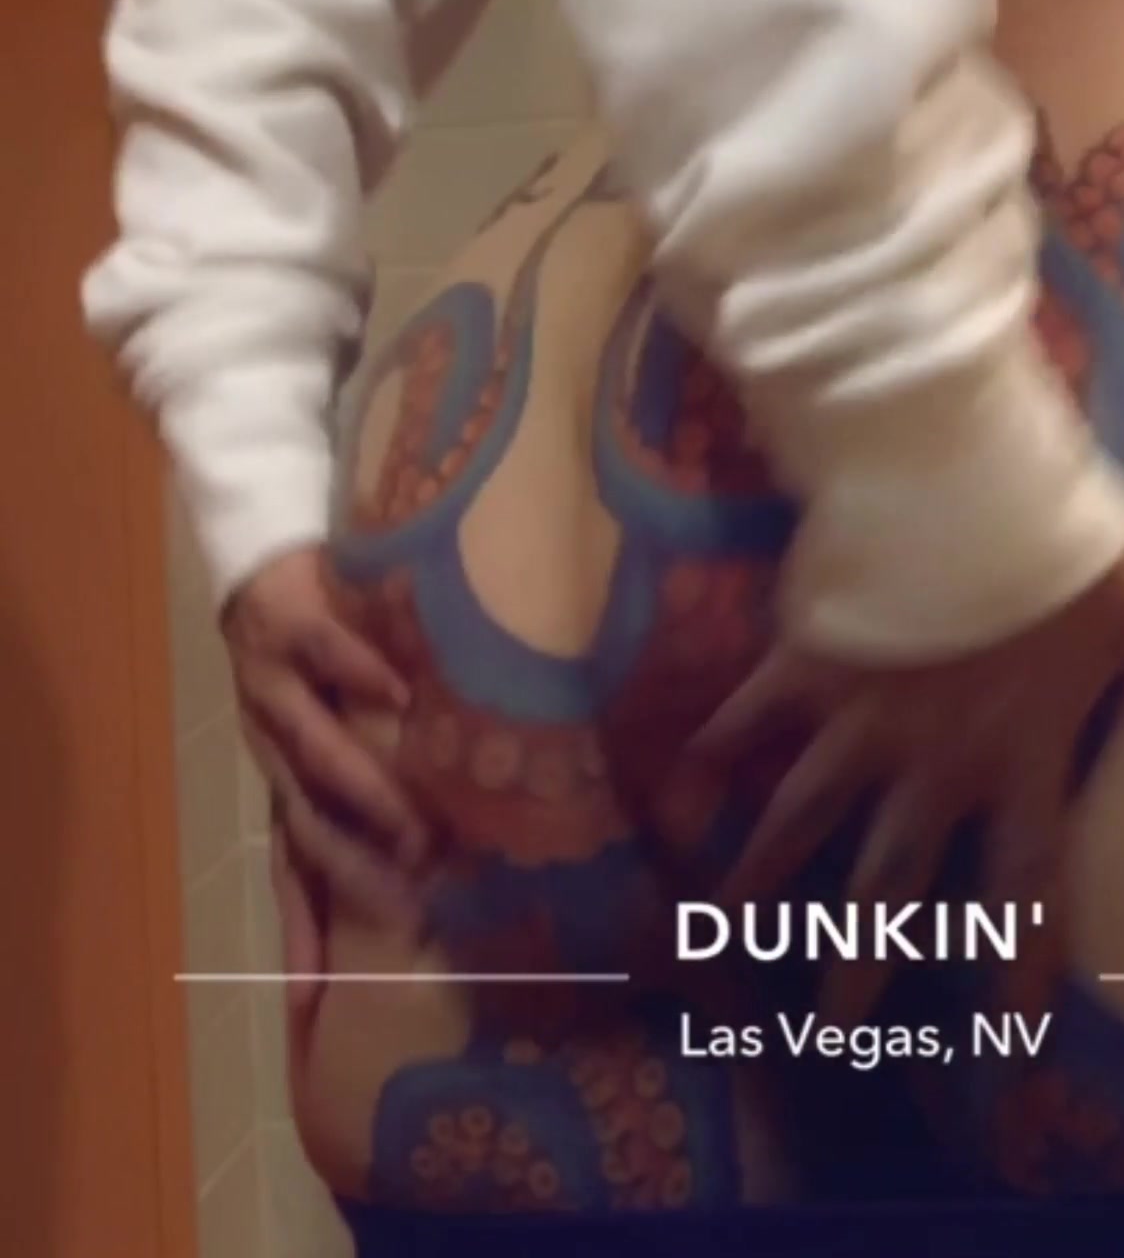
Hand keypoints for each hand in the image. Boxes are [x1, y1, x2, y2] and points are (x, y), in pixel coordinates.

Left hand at [223, 544, 430, 927]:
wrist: (256, 563)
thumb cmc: (304, 655)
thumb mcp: (321, 728)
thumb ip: (359, 779)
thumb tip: (423, 849)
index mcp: (280, 777)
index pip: (290, 871)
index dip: (299, 934)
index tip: (318, 1002)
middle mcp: (271, 744)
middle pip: (306, 825)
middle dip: (355, 872)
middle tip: (408, 908)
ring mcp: (274, 688)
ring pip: (314, 750)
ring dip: (362, 791)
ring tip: (410, 823)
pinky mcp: (289, 628)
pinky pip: (329, 655)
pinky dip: (361, 676)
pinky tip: (399, 696)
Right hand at [685, 538, 1123, 1022]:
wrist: (958, 492)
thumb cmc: (1060, 552)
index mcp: (1018, 758)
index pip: (1025, 884)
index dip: (1020, 960)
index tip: (1007, 1036)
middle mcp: (934, 761)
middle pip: (897, 878)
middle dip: (865, 950)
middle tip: (833, 1021)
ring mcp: (862, 718)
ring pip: (809, 814)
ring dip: (769, 871)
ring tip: (727, 923)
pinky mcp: (811, 663)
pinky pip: (756, 714)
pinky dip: (718, 742)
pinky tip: (679, 775)